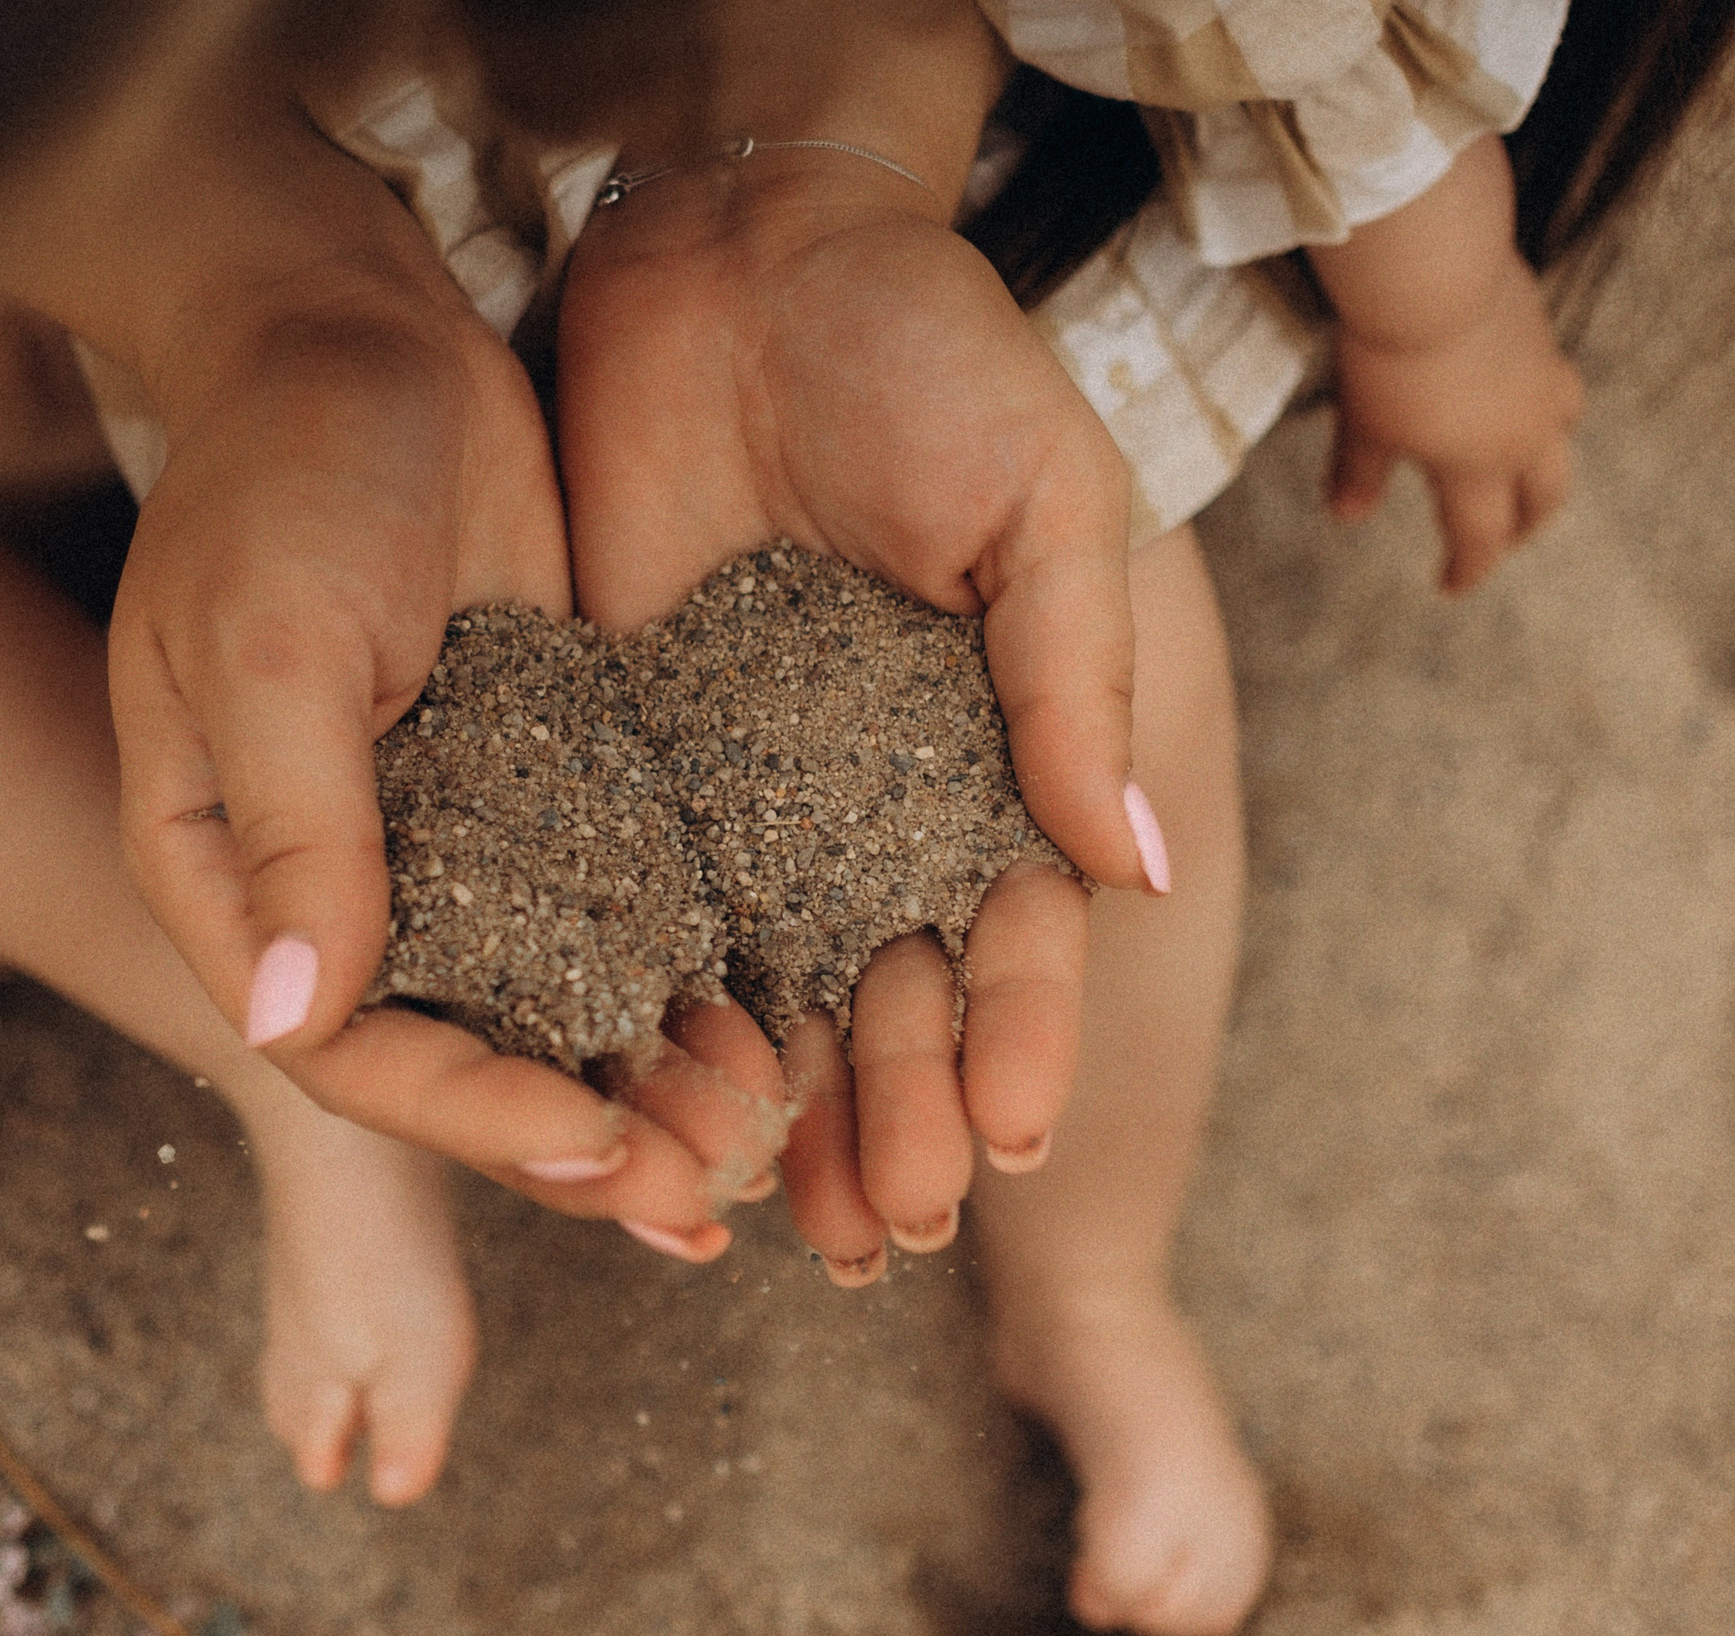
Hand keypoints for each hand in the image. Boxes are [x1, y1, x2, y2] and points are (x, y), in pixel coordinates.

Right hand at [102, 147, 748, 1249]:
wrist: (363, 337)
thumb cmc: (283, 471)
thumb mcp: (273, 640)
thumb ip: (296, 825)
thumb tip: (288, 1022)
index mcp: (233, 871)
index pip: (347, 1045)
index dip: (471, 1115)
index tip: (600, 1147)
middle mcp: (336, 883)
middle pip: (456, 1059)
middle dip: (581, 1137)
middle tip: (710, 1199)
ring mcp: (443, 838)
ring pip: (544, 1008)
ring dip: (645, 1080)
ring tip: (763, 1138)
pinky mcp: (538, 785)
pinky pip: (607, 915)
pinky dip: (677, 980)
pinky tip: (769, 1029)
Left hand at [556, 153, 1153, 1268]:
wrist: (740, 261)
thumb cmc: (924, 359)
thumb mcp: (1035, 507)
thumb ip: (1072, 686)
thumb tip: (1141, 871)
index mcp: (994, 755)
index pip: (1015, 936)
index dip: (1015, 1042)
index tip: (1010, 1137)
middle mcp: (873, 801)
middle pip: (891, 998)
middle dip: (894, 1118)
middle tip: (879, 1232)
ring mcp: (751, 794)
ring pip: (772, 989)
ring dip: (782, 1108)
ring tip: (780, 1220)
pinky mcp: (636, 763)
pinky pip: (647, 909)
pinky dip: (656, 1010)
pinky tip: (654, 1099)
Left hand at [1327, 248, 1583, 591]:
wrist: (1435, 273)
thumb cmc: (1388, 357)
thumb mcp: (1364, 422)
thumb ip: (1360, 471)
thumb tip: (1346, 517)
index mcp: (1479, 467)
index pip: (1481, 538)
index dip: (1467, 568)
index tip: (1451, 587)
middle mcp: (1527, 433)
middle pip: (1542, 498)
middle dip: (1522, 526)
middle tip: (1502, 540)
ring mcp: (1544, 381)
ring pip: (1562, 442)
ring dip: (1544, 470)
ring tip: (1524, 474)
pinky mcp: (1543, 336)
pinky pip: (1556, 387)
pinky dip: (1543, 413)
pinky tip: (1519, 400)